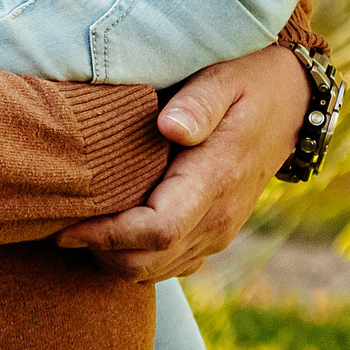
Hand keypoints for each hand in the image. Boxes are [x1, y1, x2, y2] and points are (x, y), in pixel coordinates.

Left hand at [56, 44, 307, 279]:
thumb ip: (197, 104)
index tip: (68, 224)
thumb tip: (170, 128)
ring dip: (112, 257)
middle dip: (100, 251)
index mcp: (215, 180)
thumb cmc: (246, 82)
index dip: (108, 235)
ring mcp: (218, 231)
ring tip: (78, 224)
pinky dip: (135, 258)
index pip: (157, 230)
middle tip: (59, 223)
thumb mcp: (223, 79)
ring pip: (155, 271)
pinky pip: (169, 265)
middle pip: (149, 262)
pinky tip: (110, 229)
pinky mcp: (213, 234)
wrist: (289, 104)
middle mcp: (218, 218)